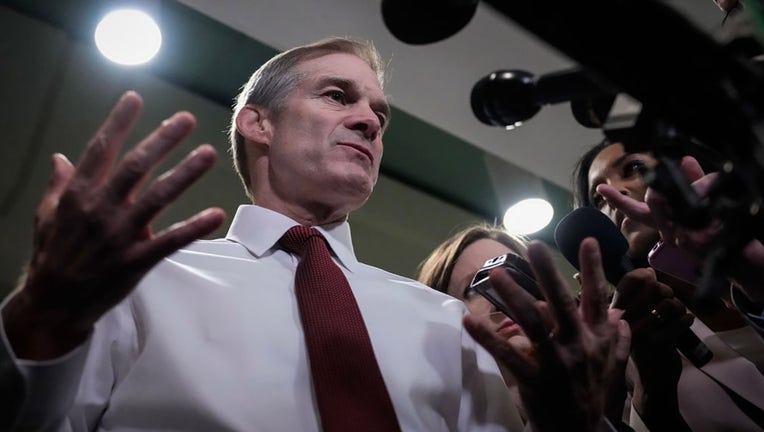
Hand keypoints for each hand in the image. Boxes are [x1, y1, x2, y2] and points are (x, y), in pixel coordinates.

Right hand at [3, 91, 224, 359]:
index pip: (100, 150)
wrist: (53, 304)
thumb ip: (59, 186)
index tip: (135, 98)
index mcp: (78, 195)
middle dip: (162, 140)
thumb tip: (62, 158)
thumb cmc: (51, 255)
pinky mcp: (137, 260)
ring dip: (185, 173)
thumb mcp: (47, 217)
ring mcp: (120, 235)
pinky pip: (171, 241)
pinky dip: (194, 227)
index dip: (118, 123)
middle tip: (186, 119)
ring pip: (158, 198)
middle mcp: (100, 209)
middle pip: (136, 167)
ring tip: (208, 153)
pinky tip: (217, 214)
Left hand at [464, 238, 630, 431]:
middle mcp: (578, 345)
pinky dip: (487, 337)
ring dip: (513, 297)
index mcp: (597, 339)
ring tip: (495, 275)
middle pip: (562, 303)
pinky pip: (508, 355)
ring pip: (533, 323)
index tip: (587, 240)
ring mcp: (556, 362)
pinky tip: (469, 319)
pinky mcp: (534, 379)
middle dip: (549, 273)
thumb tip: (620, 314)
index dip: (594, 269)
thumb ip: (617, 339)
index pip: (598, 298)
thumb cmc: (593, 395)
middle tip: (535, 246)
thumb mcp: (613, 367)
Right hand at [597, 156, 763, 304]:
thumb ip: (694, 179)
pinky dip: (708, 194)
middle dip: (667, 188)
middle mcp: (664, 230)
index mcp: (662, 220)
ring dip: (695, 189)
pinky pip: (695, 205)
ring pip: (676, 199)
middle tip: (681, 184)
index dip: (617, 199)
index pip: (635, 209)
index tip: (601, 188)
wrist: (738, 252)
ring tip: (709, 193)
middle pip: (653, 199)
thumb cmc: (718, 227)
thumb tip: (685, 160)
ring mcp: (677, 236)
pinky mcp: (691, 240)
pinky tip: (715, 200)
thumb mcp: (704, 199)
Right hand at [611, 269, 691, 430]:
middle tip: (668, 303)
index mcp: (615, 311)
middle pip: (653, 288)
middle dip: (668, 292)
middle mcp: (623, 320)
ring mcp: (640, 332)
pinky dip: (687, 320)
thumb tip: (649, 271)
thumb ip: (640, 295)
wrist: (651, 380)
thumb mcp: (635, 318)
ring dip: (679, 308)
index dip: (643, 275)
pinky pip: (680, 320)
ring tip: (676, 316)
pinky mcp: (657, 343)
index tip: (651, 278)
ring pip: (670, 303)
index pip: (627, 281)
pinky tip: (684, 325)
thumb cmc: (644, 343)